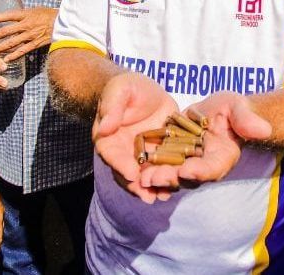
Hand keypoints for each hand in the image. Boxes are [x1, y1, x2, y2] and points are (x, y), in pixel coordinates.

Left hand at [0, 7, 56, 61]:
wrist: (62, 23)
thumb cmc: (49, 14)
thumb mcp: (35, 9)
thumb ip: (24, 14)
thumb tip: (14, 16)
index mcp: (26, 14)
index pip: (8, 15)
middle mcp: (26, 25)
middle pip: (6, 31)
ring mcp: (30, 35)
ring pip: (12, 42)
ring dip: (1, 47)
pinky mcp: (35, 44)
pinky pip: (22, 51)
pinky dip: (13, 56)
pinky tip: (6, 59)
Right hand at [92, 73, 178, 203]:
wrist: (144, 89)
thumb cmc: (127, 87)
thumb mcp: (120, 90)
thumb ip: (112, 107)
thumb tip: (104, 127)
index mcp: (109, 139)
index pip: (113, 155)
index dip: (121, 165)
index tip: (131, 174)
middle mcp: (124, 152)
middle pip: (128, 173)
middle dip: (138, 185)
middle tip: (149, 196)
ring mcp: (142, 155)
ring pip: (146, 175)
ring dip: (154, 186)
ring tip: (165, 195)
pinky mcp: (160, 153)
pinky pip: (163, 167)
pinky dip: (169, 176)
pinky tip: (178, 185)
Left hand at [140, 92, 270, 190]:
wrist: (219, 111)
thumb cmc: (234, 109)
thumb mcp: (239, 108)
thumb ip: (247, 120)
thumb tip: (264, 129)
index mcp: (223, 158)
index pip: (212, 168)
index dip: (199, 171)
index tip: (185, 171)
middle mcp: (204, 166)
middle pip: (187, 176)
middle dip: (170, 179)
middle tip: (151, 179)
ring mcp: (188, 163)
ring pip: (171, 174)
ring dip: (156, 177)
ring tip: (140, 177)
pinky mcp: (174, 157)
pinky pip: (161, 165)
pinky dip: (150, 168)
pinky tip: (134, 167)